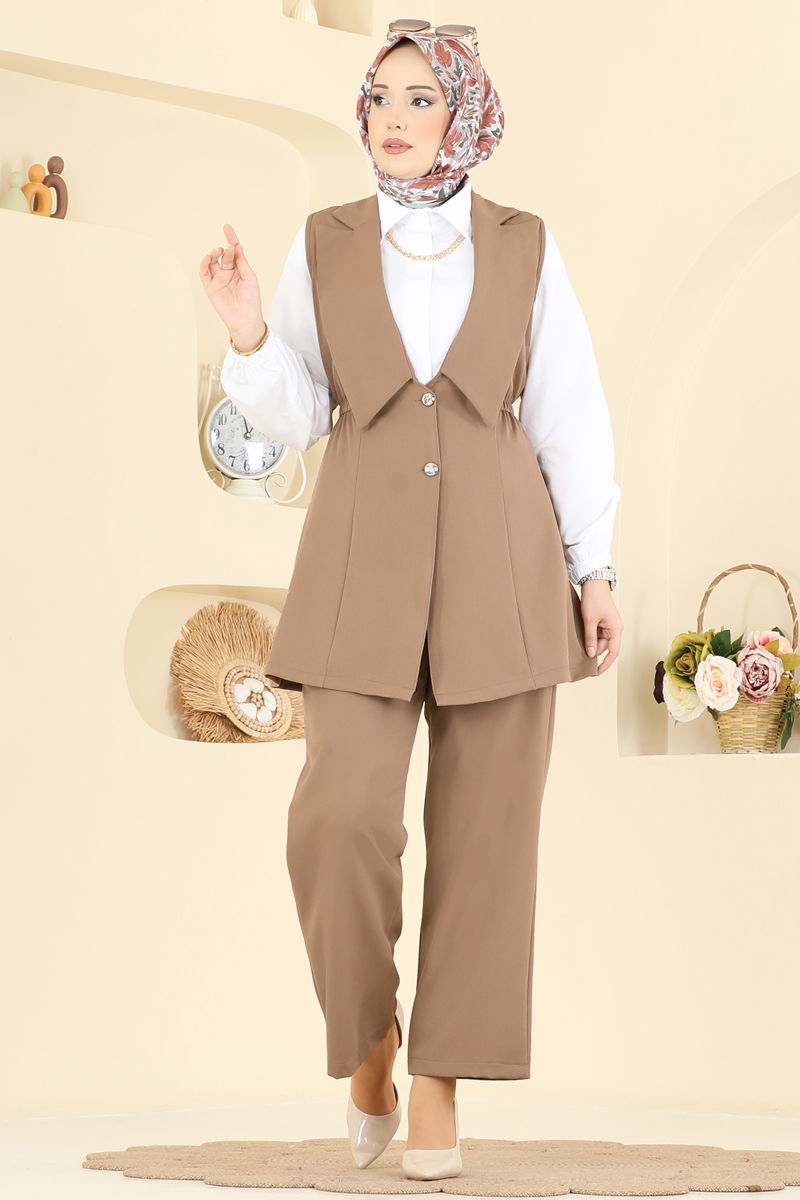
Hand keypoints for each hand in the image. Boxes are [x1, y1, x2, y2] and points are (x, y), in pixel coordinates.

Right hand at [199, 224, 264, 338]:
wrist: (245, 319)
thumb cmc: (251, 299)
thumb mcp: (249, 276)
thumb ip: (241, 261)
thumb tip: (236, 245)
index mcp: (240, 270)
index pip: (234, 251)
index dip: (231, 239)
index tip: (226, 227)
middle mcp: (228, 274)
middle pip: (224, 256)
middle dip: (226, 250)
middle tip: (228, 248)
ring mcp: (219, 280)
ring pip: (212, 262)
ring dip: (214, 254)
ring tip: (218, 252)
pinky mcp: (210, 287)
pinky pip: (204, 273)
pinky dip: (204, 264)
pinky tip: (208, 258)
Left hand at [580, 580, 622, 674]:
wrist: (593, 582)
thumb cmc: (594, 598)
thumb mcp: (589, 620)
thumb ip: (590, 638)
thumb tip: (591, 653)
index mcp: (616, 629)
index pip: (613, 652)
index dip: (605, 664)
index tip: (596, 672)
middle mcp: (614, 629)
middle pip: (604, 647)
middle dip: (593, 652)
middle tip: (578, 660)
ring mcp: (608, 625)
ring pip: (599, 641)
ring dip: (589, 643)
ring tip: (576, 645)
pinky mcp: (602, 622)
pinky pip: (596, 634)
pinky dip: (588, 637)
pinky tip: (579, 638)